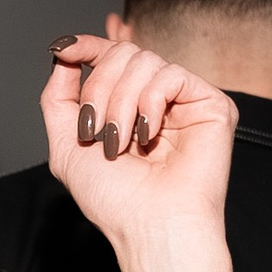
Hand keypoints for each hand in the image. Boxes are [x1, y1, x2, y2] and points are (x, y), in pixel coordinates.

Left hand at [41, 32, 236, 271]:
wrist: (149, 226)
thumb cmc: (113, 199)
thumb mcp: (67, 145)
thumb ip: (59, 98)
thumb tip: (64, 55)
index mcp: (128, 105)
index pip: (110, 57)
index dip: (86, 46)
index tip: (64, 49)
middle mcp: (157, 99)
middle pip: (122, 53)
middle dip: (98, 89)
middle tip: (98, 133)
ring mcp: (185, 100)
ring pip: (143, 59)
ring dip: (120, 102)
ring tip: (121, 143)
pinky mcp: (211, 103)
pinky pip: (171, 73)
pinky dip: (149, 102)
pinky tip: (149, 135)